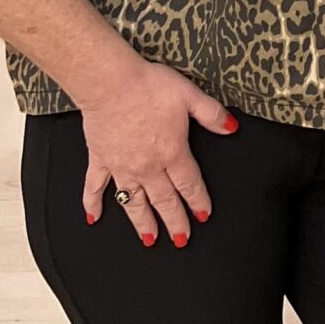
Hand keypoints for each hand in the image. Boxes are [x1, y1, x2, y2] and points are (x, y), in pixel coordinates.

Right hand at [79, 56, 237, 247]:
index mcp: (172, 152)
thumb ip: (212, 114)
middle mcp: (148, 166)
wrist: (110, 83)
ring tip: (149, 240)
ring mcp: (122, 166)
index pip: (189, 184)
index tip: (204, 216)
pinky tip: (94, 217)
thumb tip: (232, 128)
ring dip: (142, 223)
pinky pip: (95, 188)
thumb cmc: (149, 86)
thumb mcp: (190, 96)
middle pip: (165, 200)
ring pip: (134, 203)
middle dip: (175, 222)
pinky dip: (93, 204)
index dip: (198, 201)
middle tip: (182, 239)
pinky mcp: (100, 160)